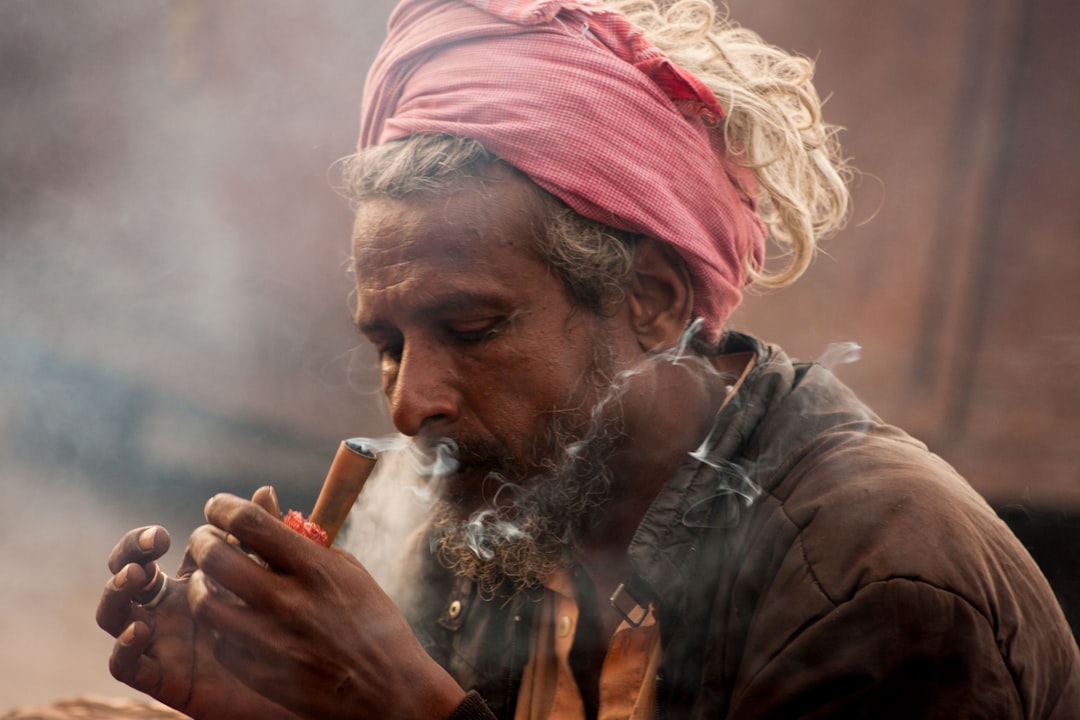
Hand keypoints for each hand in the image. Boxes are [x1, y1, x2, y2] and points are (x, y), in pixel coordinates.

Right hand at [96, 489, 299, 719]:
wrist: (302, 683)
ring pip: (114, 617)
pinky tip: (141, 629)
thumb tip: (264, 491)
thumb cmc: (285, 626)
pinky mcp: (164, 679)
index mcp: (186, 581)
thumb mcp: (272, 576)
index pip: (147, 553)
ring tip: (136, 578)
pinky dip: (123, 646)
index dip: (143, 539)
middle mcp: (167, 609)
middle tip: (149, 551)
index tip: (166, 535)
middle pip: (123, 578)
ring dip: (115, 595)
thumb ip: (264, 537)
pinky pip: (126, 665)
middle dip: (126, 558)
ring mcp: (160, 642)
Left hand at [187, 493, 465, 718]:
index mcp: (316, 569)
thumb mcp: (347, 570)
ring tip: (207, 580)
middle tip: (205, 539)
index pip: (252, 523)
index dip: (224, 507)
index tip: (217, 507)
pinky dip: (219, 626)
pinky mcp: (260, 675)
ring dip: (199, 585)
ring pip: (205, 603)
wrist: (390, 689)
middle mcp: (290, 602)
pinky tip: (230, 618)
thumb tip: (263, 502)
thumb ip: (302, 540)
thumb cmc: (373, 622)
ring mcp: (272, 642)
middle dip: (202, 540)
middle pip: (217, 558)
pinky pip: (219, 642)